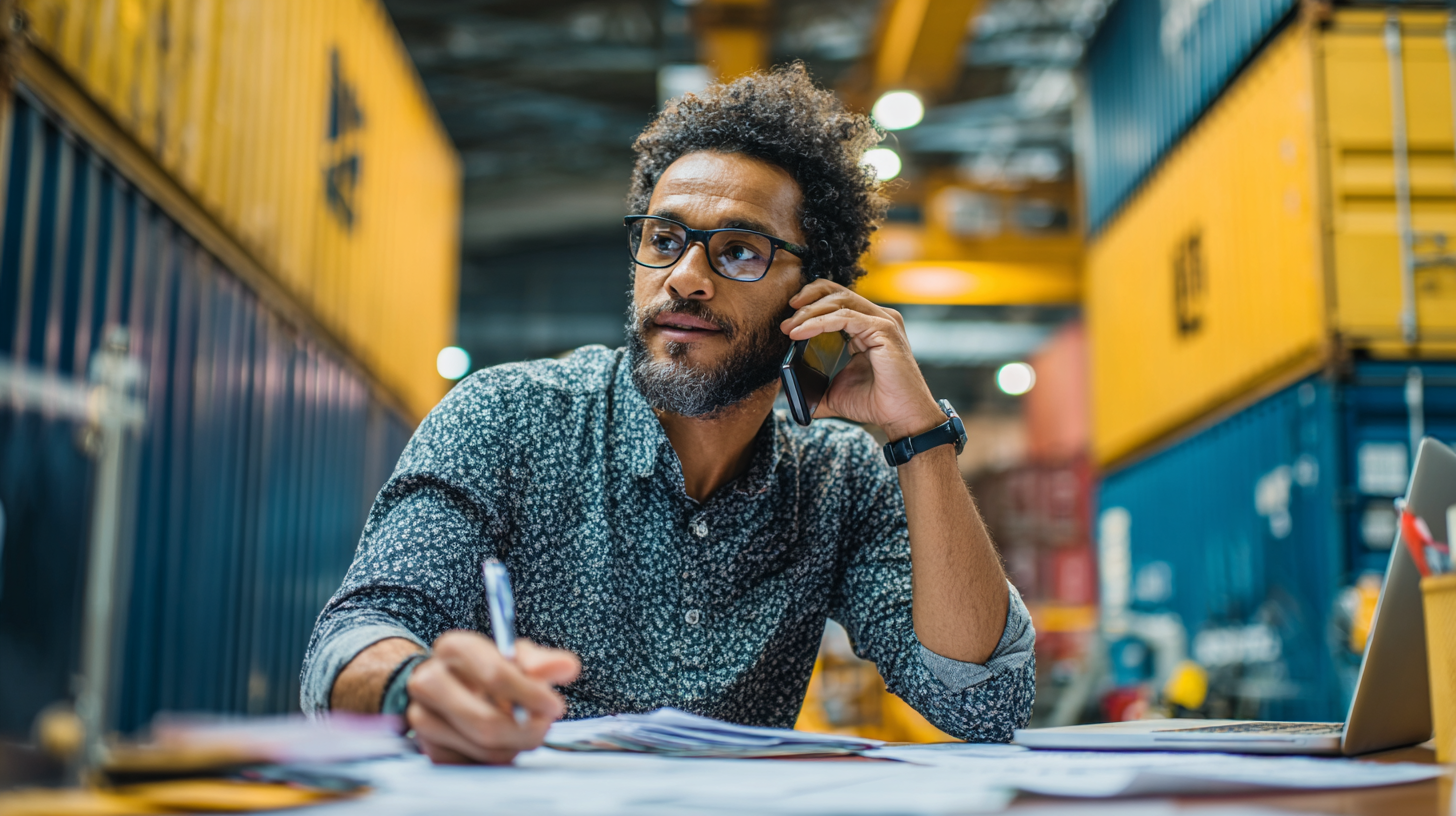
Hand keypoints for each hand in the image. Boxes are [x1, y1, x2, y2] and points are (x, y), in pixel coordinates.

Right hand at [406, 631, 581, 764]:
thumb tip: (568, 668)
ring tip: (524, 731)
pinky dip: (497, 757)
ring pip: (482, 747)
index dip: (530, 694)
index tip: (555, 707)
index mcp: (454, 647)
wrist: (448, 685)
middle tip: (544, 728)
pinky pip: (473, 764)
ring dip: (514, 746)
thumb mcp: (516, 656)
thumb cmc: (490, 668)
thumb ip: (543, 662)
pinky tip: (503, 741)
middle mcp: (428, 680)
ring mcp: (422, 717)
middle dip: (525, 731)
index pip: (495, 675)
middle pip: (485, 722)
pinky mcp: (427, 748)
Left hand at [780, 280, 943, 439]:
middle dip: (807, 300)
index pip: (838, 299)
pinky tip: (802, 333)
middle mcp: (877, 318)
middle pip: (838, 292)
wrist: (902, 418)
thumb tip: (788, 388)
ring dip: (810, 312)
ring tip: (790, 328)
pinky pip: (845, 317)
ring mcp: (883, 322)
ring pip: (841, 301)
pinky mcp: (883, 330)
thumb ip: (814, 383)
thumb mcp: (836, 390)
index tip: (790, 319)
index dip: (811, 302)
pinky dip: (820, 323)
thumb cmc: (876, 403)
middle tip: (786, 322)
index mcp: (867, 326)